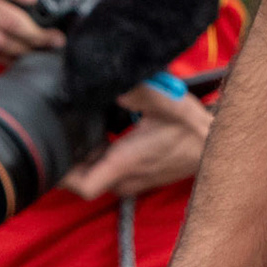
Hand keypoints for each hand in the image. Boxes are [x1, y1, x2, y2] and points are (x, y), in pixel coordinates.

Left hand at [60, 84, 212, 199]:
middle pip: (84, 179)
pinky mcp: (139, 176)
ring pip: (96, 174)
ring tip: (80, 126)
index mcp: (125, 162)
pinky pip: (109, 171)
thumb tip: (109, 80)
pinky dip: (101, 155)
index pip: (84, 186)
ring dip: (86, 156)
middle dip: (71, 157)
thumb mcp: (166, 100)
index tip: (51, 155)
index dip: (62, 176)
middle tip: (62, 129)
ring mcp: (133, 180)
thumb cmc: (192, 127)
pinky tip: (103, 129)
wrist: (214, 144)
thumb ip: (137, 90)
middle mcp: (126, 177)